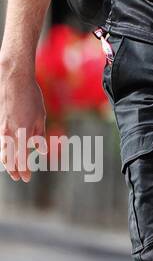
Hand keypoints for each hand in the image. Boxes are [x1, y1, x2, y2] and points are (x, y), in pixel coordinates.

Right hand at [0, 62, 46, 181]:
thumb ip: (39, 135)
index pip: (22, 157)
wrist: (14, 82)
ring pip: (3, 151)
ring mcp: (2, 128)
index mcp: (22, 132)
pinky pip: (1, 142)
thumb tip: (40, 151)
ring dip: (7, 162)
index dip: (24, 169)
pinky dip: (4, 151)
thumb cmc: (31, 98)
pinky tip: (7, 154)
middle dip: (14, 170)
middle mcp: (9, 133)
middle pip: (10, 158)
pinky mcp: (0, 124)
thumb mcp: (41, 116)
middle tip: (19, 178)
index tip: (26, 179)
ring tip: (11, 171)